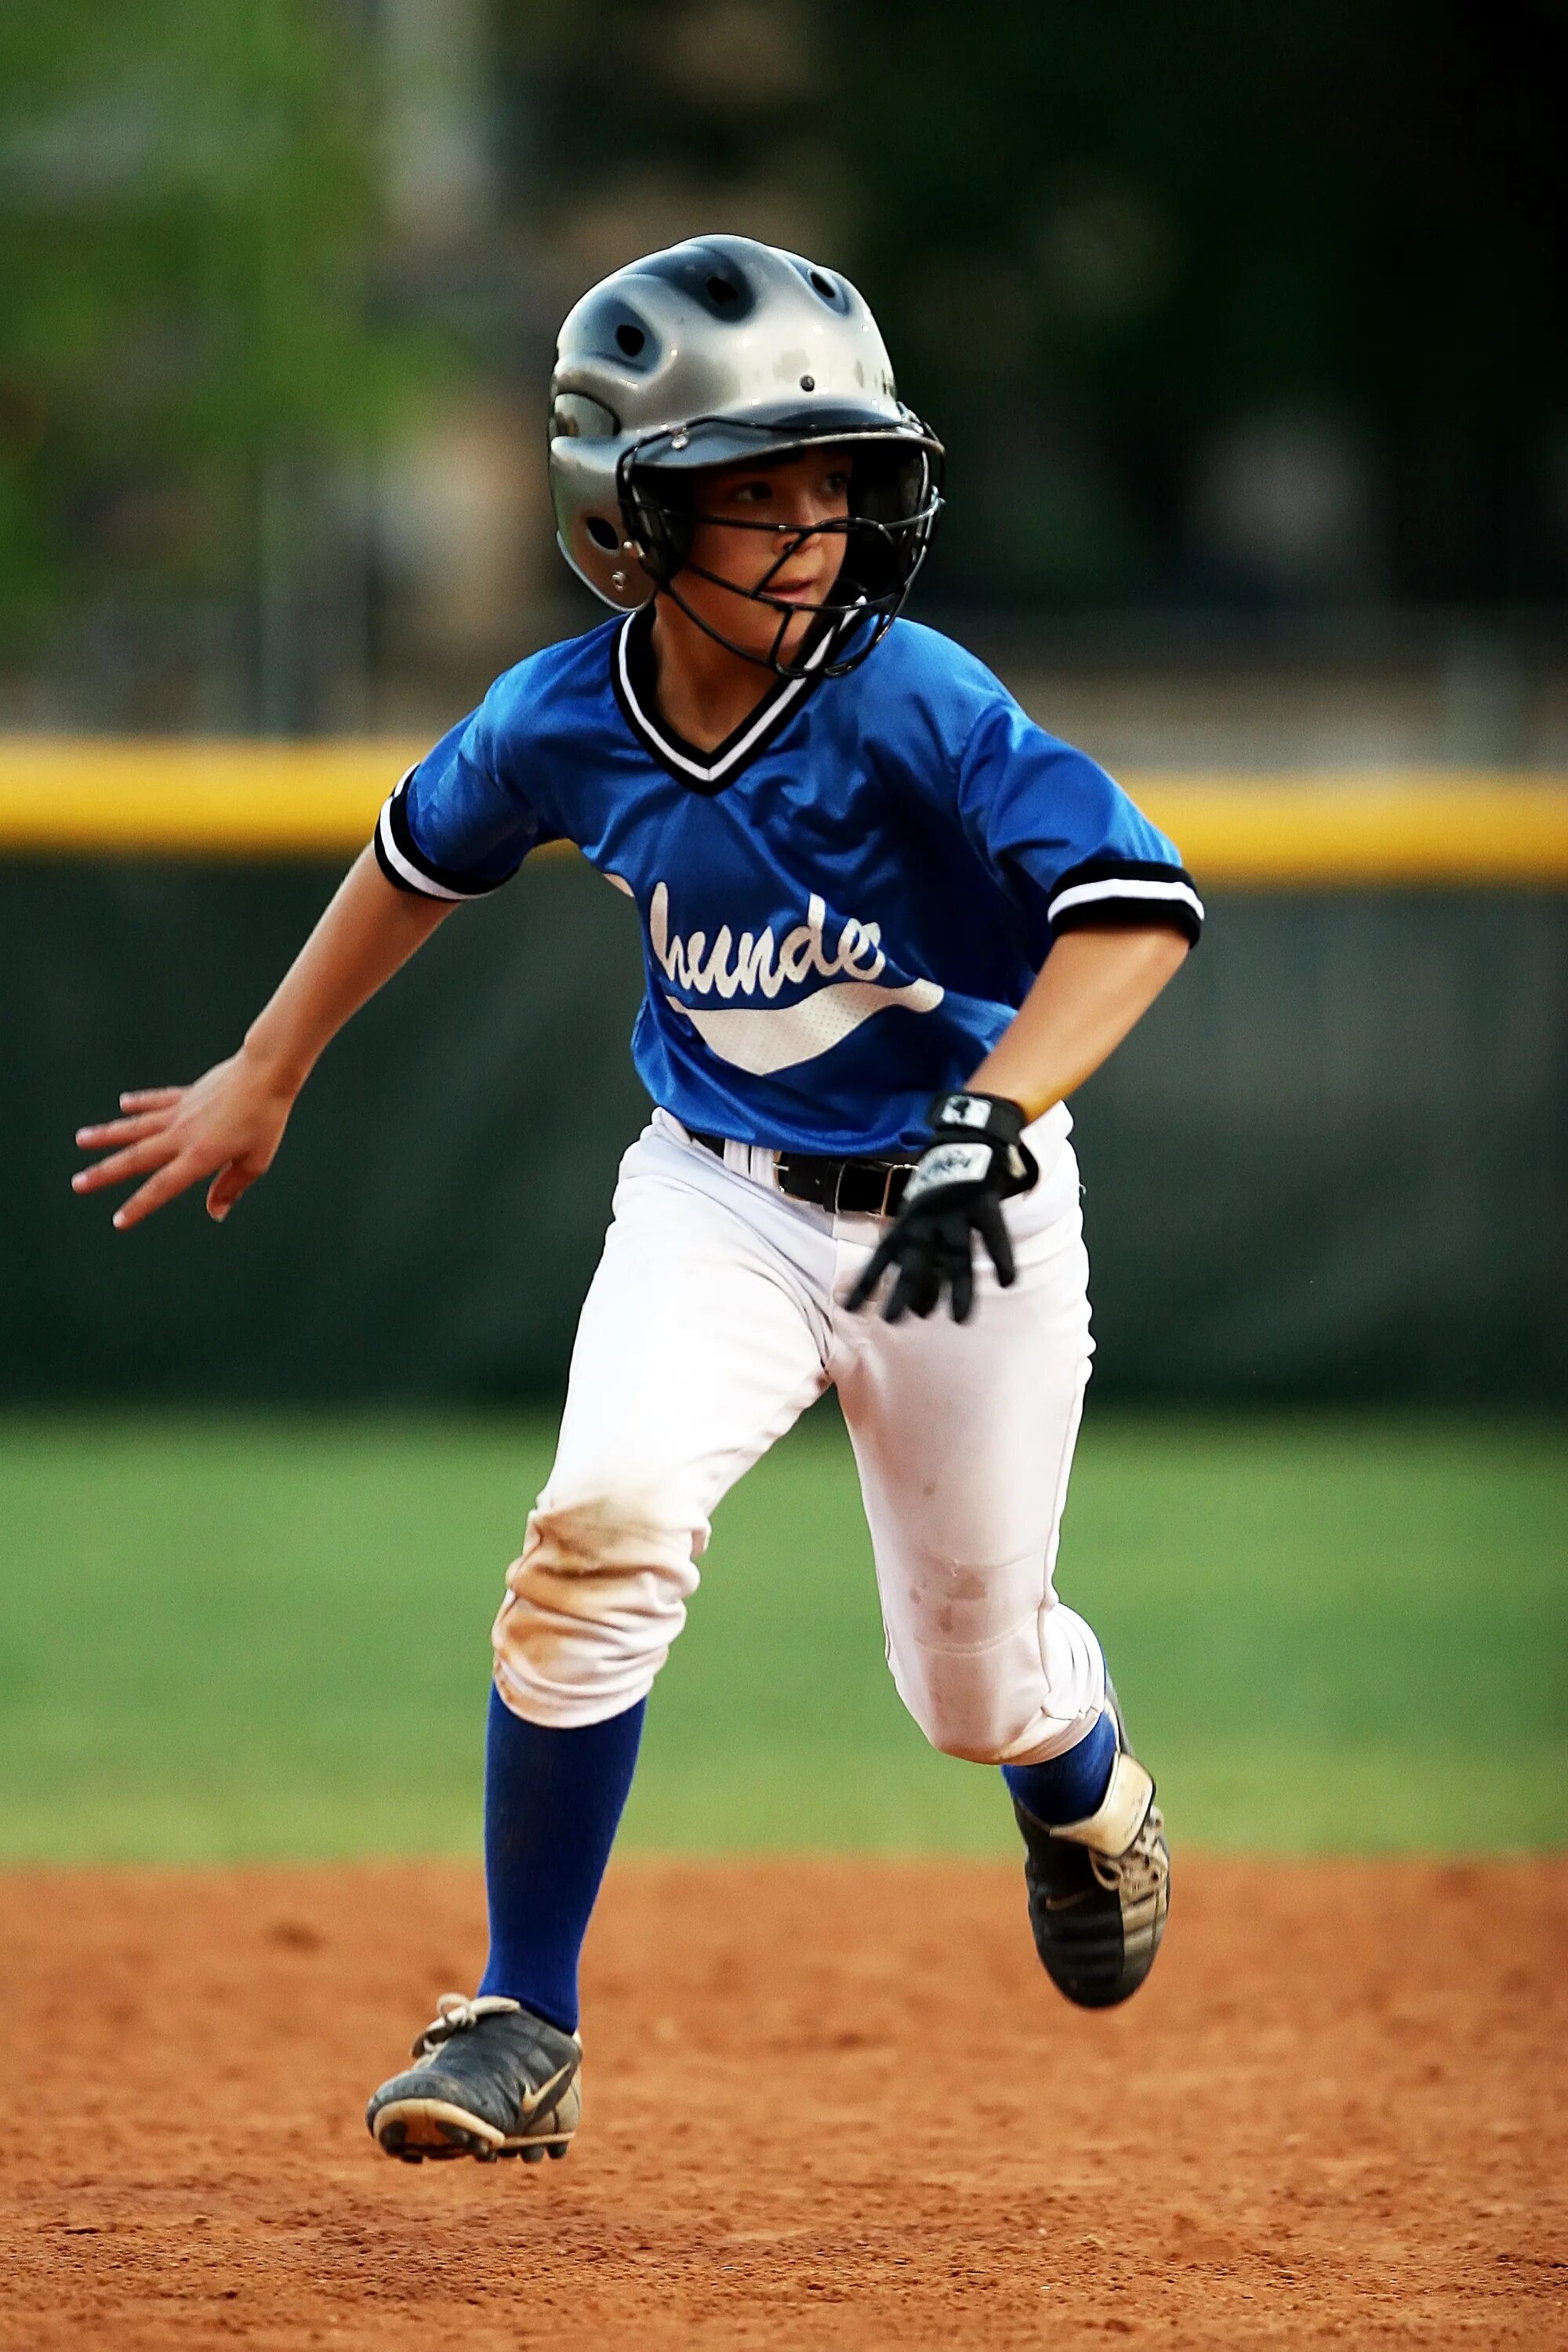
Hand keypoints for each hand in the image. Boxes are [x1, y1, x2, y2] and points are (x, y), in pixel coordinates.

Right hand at [72, 1047, 297, 1229]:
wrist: (265, 1073)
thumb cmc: (266, 1119)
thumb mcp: (255, 1161)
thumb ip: (231, 1186)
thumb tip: (215, 1212)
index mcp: (199, 1156)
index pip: (162, 1187)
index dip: (140, 1205)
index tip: (118, 1221)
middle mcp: (181, 1135)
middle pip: (136, 1158)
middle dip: (105, 1173)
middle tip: (77, 1183)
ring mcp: (180, 1112)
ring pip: (135, 1126)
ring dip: (107, 1134)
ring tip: (81, 1139)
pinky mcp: (186, 1094)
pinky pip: (157, 1100)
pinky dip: (139, 1102)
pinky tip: (123, 1104)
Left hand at [845, 1091, 1038, 1324]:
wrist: (968, 1138)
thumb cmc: (941, 1188)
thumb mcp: (920, 1217)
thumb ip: (918, 1256)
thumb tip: (916, 1309)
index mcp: (908, 1221)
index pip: (882, 1257)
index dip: (866, 1282)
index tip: (848, 1309)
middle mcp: (926, 1218)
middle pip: (915, 1259)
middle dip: (904, 1289)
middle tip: (894, 1321)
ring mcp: (955, 1209)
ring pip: (956, 1254)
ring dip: (958, 1288)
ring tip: (959, 1320)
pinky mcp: (984, 1200)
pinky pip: (994, 1234)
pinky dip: (1002, 1258)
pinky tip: (1007, 1282)